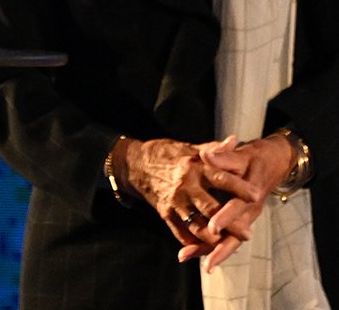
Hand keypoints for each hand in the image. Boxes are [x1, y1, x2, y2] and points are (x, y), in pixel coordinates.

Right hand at [114, 135, 257, 251]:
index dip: (238, 186)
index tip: (255, 194)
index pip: (220, 177)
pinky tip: (205, 249)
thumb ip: (213, 149)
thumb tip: (234, 140)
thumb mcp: (189, 147)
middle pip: (211, 208)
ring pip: (197, 225)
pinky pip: (181, 232)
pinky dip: (193, 243)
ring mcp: (175, 201)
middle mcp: (185, 185)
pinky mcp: (165, 213)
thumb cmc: (166, 154)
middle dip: (230, 223)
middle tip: (248, 233)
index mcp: (194, 166)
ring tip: (228, 245)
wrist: (135, 164)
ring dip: (214, 238)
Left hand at [176, 134, 295, 271]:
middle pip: (234, 235)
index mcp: (250, 194)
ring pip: (229, 240)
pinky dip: (211, 245)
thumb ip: (223, 157)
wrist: (275, 163)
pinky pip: (227, 237)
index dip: (225, 218)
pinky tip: (192, 251)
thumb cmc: (257, 158)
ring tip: (187, 257)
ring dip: (210, 251)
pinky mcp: (240, 220)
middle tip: (204, 261)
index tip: (212, 228)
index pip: (237, 208)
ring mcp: (245, 218)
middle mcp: (249, 210)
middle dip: (218, 248)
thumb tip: (204, 155)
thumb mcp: (242, 154)